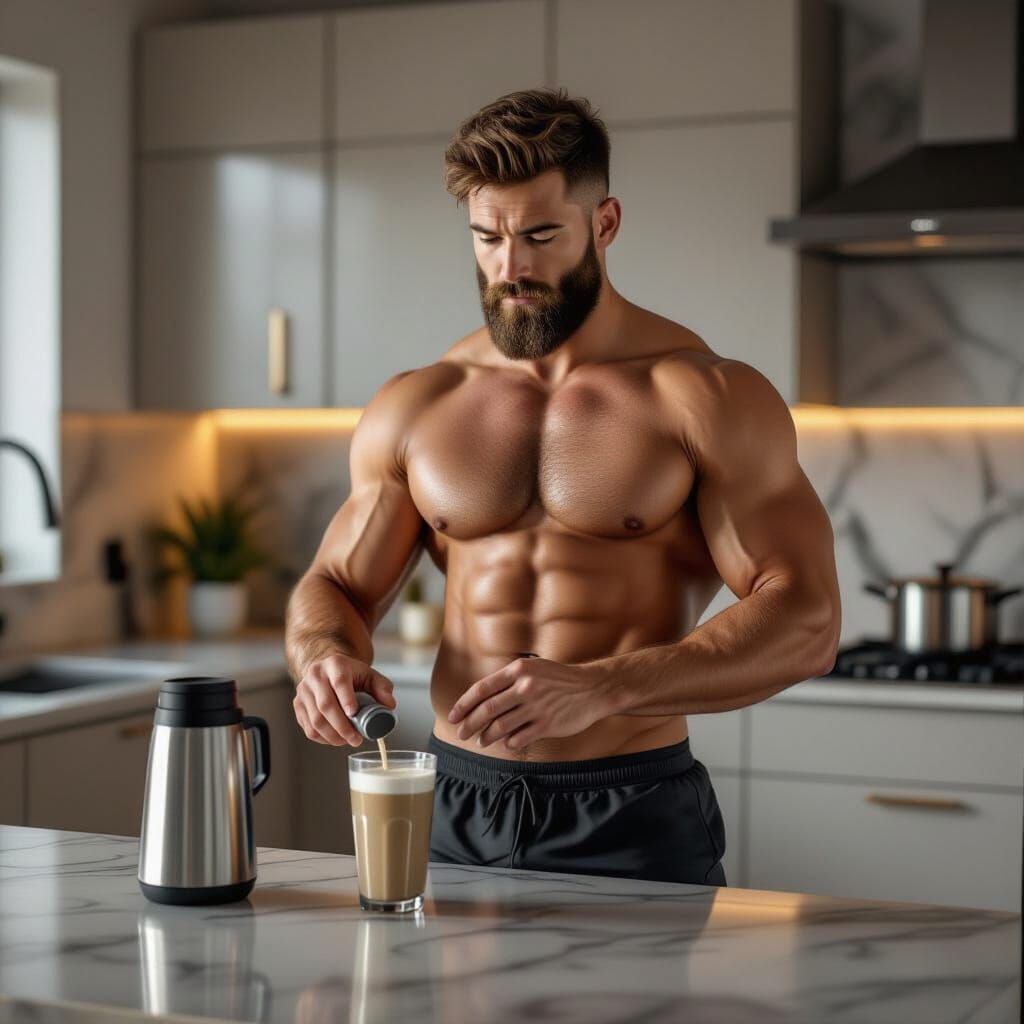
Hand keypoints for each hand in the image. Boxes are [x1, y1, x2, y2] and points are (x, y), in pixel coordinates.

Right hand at [293, 653, 395, 746]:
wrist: (328, 668)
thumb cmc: (351, 674)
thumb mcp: (370, 675)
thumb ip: (382, 688)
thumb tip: (389, 706)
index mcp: (335, 664)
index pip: (340, 682)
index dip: (346, 699)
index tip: (354, 714)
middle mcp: (316, 675)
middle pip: (325, 705)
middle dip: (342, 727)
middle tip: (356, 739)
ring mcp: (304, 690)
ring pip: (315, 719)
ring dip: (332, 735)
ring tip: (347, 741)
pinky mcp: (297, 704)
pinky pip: (308, 726)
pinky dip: (322, 737)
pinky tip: (334, 739)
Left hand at [447, 657, 612, 748]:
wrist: (592, 688)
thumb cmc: (559, 678)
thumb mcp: (533, 667)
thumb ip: (509, 680)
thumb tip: (482, 698)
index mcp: (518, 670)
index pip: (482, 688)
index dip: (464, 704)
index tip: (453, 716)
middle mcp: (525, 687)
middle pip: (487, 709)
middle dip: (469, 724)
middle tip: (461, 733)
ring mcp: (536, 706)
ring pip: (500, 726)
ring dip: (487, 736)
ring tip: (481, 741)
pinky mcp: (547, 724)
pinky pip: (519, 738)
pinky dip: (509, 743)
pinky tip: (507, 743)